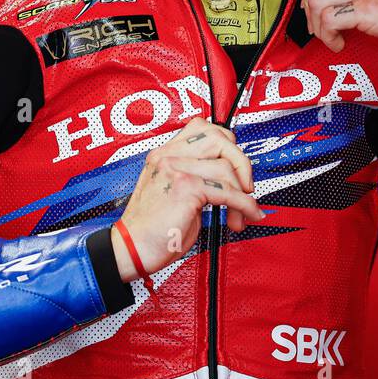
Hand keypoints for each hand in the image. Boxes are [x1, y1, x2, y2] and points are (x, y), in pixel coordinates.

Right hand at [111, 117, 263, 282]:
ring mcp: (175, 168)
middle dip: (241, 163)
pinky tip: (246, 214)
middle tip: (245, 188)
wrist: (130, 250)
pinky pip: (228, 191)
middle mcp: (168, 156)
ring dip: (242, 194)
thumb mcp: (172, 193)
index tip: (235, 170)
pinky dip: (244, 205)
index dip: (227, 146)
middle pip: (219, 138)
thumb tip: (230, 178)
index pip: (203, 129)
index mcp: (164, 154)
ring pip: (226, 167)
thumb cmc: (151, 230)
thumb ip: (195, 178)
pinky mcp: (185, 187)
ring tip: (238, 215)